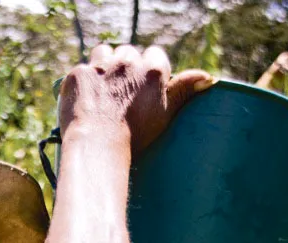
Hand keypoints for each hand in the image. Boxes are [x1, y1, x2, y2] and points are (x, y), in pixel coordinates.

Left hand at [58, 44, 214, 155]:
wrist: (98, 145)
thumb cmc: (135, 135)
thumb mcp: (166, 113)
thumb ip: (184, 90)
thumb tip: (208, 78)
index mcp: (152, 71)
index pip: (154, 56)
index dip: (149, 70)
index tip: (144, 86)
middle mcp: (127, 63)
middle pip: (128, 53)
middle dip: (126, 68)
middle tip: (122, 91)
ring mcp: (101, 66)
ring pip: (105, 52)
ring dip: (105, 65)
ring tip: (103, 89)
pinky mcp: (79, 74)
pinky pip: (83, 69)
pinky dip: (84, 81)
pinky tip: (85, 98)